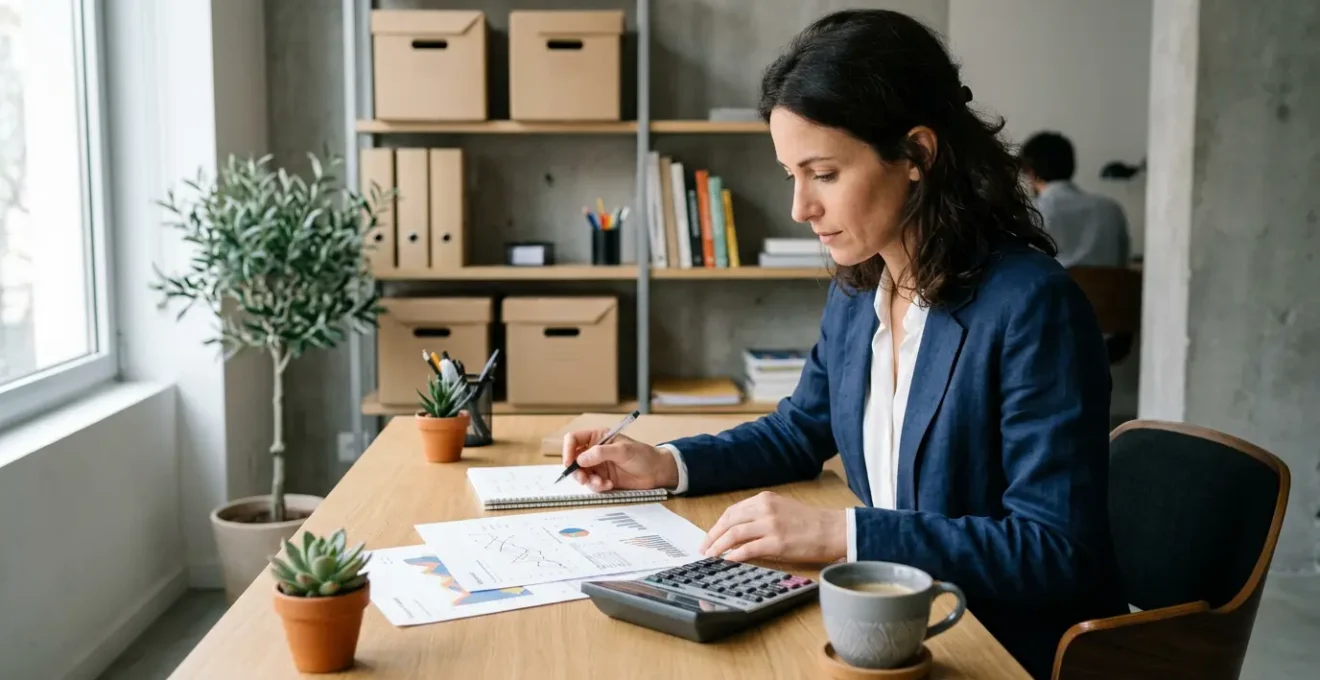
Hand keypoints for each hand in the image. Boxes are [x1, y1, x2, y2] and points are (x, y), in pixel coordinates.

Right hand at [562, 429, 678, 491]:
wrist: (657, 472)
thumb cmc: (643, 455)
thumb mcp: (623, 450)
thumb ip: (601, 453)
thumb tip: (581, 458)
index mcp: (597, 437)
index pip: (573, 439)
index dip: (568, 450)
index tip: (569, 463)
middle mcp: (594, 451)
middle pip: (573, 459)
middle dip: (577, 470)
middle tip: (584, 478)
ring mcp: (598, 465)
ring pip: (581, 474)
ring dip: (589, 481)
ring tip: (602, 483)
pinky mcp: (603, 478)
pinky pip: (592, 484)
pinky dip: (598, 486)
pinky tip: (609, 484)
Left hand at [700, 491, 846, 562]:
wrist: (834, 530)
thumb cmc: (812, 523)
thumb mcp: (783, 510)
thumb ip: (761, 516)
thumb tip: (739, 532)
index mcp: (765, 499)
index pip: (733, 511)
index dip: (718, 525)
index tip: (710, 536)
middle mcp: (765, 509)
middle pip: (729, 521)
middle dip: (712, 536)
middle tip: (704, 548)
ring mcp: (770, 525)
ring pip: (734, 534)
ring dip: (718, 546)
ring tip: (711, 556)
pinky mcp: (776, 542)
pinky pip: (747, 549)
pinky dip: (734, 555)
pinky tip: (727, 561)